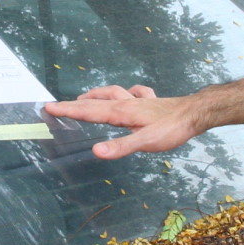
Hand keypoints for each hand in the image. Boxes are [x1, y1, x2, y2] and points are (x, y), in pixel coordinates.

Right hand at [43, 85, 203, 159]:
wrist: (194, 113)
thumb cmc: (171, 128)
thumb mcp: (145, 142)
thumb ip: (120, 147)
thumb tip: (95, 152)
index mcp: (121, 112)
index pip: (89, 112)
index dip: (68, 110)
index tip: (48, 108)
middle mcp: (127, 103)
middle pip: (96, 101)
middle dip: (75, 104)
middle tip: (58, 105)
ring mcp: (139, 101)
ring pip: (113, 93)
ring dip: (97, 95)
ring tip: (85, 97)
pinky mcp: (152, 101)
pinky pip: (136, 93)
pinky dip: (128, 92)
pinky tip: (130, 93)